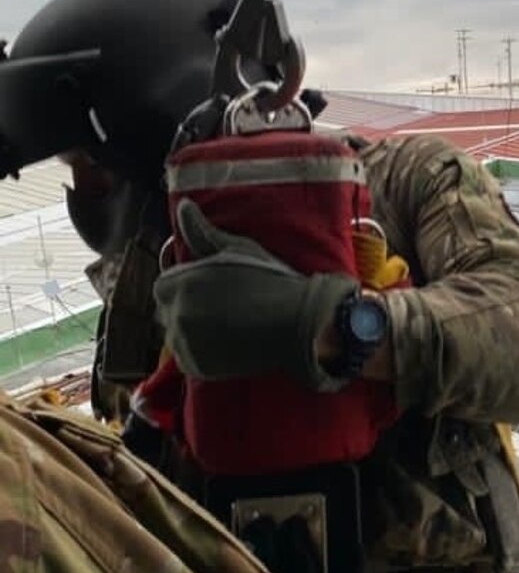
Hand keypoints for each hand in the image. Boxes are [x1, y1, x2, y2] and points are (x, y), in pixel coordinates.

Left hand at [153, 199, 357, 390]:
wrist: (298, 322)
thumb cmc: (270, 280)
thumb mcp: (238, 250)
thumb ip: (203, 232)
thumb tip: (183, 206)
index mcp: (179, 282)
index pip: (165, 285)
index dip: (189, 285)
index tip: (214, 289)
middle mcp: (176, 313)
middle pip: (170, 311)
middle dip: (190, 308)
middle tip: (225, 308)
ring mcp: (185, 343)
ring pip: (179, 335)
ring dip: (195, 331)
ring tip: (229, 326)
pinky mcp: (197, 367)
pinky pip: (190, 359)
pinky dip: (204, 354)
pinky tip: (230, 342)